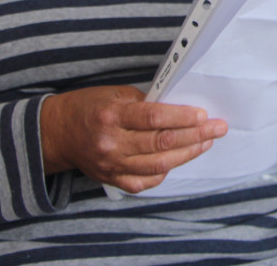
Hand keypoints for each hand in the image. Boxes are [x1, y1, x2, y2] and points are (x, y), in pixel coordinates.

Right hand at [40, 85, 226, 192]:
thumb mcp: (115, 94)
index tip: (203, 115)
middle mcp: (111, 143)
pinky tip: (180, 159)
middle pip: (161, 143)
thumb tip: (179, 109)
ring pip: (159, 165)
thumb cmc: (89, 108)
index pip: (153, 118)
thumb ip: (145, 103)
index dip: (181, 118)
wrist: (58, 133)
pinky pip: (146, 181)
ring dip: (188, 154)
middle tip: (218, 128)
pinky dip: (166, 171)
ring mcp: (112, 165)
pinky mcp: (112, 179)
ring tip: (206, 142)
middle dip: (195, 135)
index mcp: (111, 116)